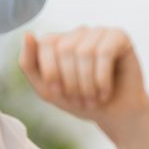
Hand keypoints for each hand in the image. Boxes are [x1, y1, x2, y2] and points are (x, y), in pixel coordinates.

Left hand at [20, 27, 148, 137]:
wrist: (116, 115)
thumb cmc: (82, 102)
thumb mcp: (47, 90)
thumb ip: (29, 64)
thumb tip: (28, 34)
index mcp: (60, 41)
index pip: (46, 43)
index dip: (50, 70)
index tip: (58, 93)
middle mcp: (79, 33)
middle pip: (65, 48)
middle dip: (71, 81)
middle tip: (80, 101)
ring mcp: (100, 33)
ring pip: (85, 52)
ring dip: (88, 83)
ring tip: (93, 99)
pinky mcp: (120, 37)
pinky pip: (105, 52)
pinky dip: (102, 78)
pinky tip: (105, 92)